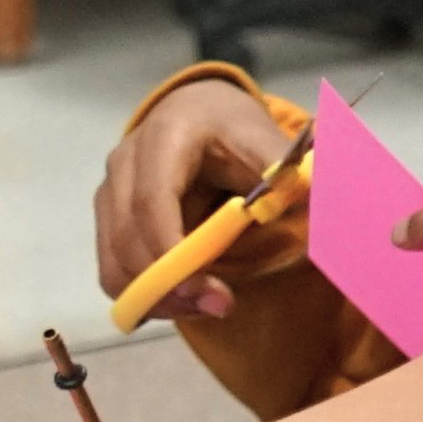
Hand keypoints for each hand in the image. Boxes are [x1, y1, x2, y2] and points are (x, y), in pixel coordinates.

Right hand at [93, 77, 295, 320]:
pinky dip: (146, 295)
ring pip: (114, 263)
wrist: (198, 114)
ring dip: (156, 297)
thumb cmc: (234, 131)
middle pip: (127, 240)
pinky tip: (186, 297)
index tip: (210, 292)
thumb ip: (287, 173)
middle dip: (169, 286)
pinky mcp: (107, 218)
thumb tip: (316, 200)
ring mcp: (108, 192)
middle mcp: (124, 164)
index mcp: (164, 138)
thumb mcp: (266, 142)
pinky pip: (114, 270)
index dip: (174, 254)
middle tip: (220, 307)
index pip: (152, 203)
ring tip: (207, 305)